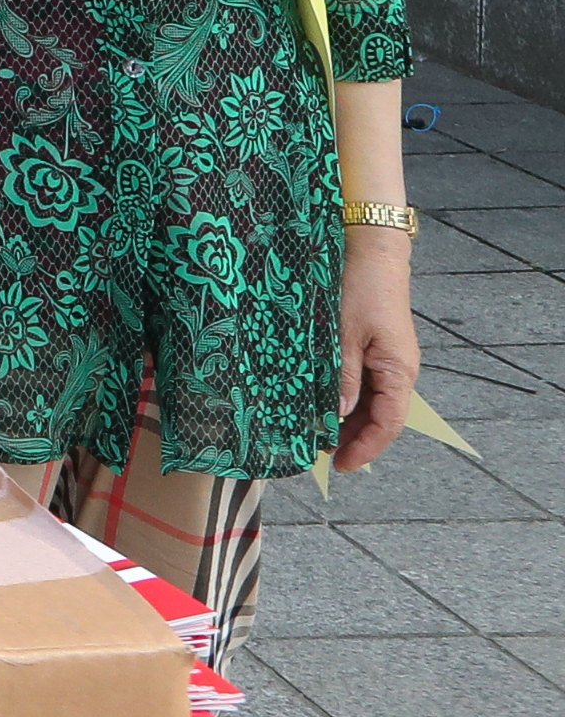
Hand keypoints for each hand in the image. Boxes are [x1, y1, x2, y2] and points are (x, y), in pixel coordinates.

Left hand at [332, 231, 420, 471]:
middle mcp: (398, 371)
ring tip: (317, 435)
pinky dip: (346, 398)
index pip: (388, 424)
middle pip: (380, 418)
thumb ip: (343, 375)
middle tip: (320, 456)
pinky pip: (364, 384)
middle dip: (353, 439)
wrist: (370, 250)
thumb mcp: (344, 334)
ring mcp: (387, 360)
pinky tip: (323, 404)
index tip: (342, 466)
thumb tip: (338, 414)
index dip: (366, 448)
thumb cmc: (360, 287)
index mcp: (398, 371)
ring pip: (371, 403)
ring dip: (348, 421)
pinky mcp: (375, 348)